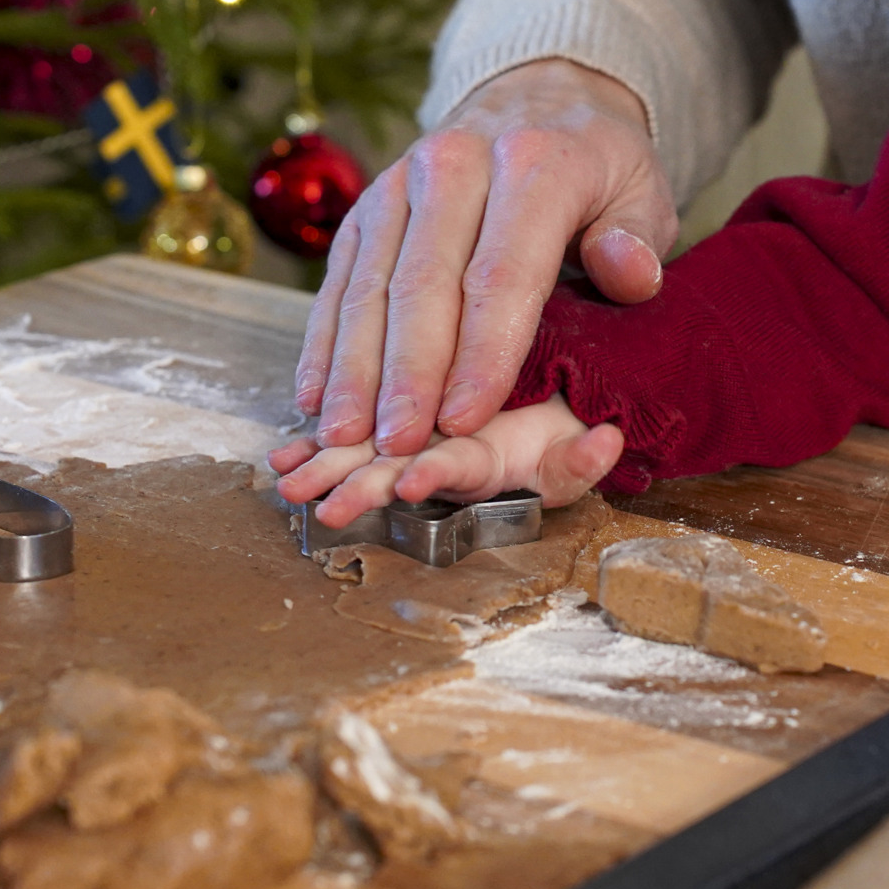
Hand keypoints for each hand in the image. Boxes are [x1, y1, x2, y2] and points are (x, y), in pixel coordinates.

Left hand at [269, 396, 624, 526]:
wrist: (563, 380)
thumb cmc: (580, 396)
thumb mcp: (594, 421)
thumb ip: (593, 440)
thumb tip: (605, 443)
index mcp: (505, 452)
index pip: (471, 461)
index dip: (441, 470)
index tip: (411, 483)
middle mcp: (460, 450)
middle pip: (408, 470)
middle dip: (365, 489)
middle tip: (327, 508)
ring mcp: (431, 436)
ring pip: (374, 455)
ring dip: (331, 471)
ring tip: (289, 486)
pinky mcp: (406, 416)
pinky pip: (360, 434)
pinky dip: (320, 445)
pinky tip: (282, 456)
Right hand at [293, 58, 676, 458]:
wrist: (539, 96)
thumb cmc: (598, 167)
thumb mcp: (644, 192)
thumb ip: (639, 238)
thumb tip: (629, 274)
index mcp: (533, 164)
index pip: (501, 273)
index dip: (481, 353)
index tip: (464, 419)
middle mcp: (455, 164)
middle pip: (422, 283)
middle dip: (407, 374)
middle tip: (396, 443)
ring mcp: (400, 183)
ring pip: (369, 284)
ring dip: (354, 367)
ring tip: (345, 435)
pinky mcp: (367, 204)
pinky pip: (339, 277)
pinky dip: (325, 340)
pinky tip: (315, 394)